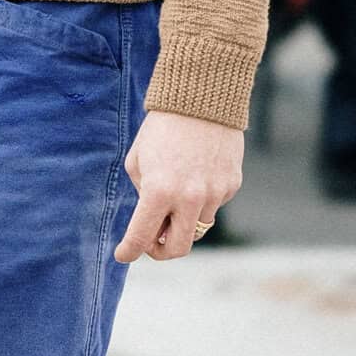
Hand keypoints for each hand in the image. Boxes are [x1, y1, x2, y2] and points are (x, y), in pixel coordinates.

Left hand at [113, 110, 242, 263]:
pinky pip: (213, 205)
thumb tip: (154, 224)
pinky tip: (195, 174)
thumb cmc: (161, 130)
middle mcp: (189, 199)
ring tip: (174, 195)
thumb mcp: (138, 161)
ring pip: (197, 227)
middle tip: (152, 242)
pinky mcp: (231, 186)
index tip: (123, 255)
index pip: (141, 237)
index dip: (128, 251)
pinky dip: (200, 201)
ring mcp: (214, 194)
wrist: (201, 100)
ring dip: (182, 221)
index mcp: (159, 192)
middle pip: (178, 249)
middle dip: (161, 251)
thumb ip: (143, 195)